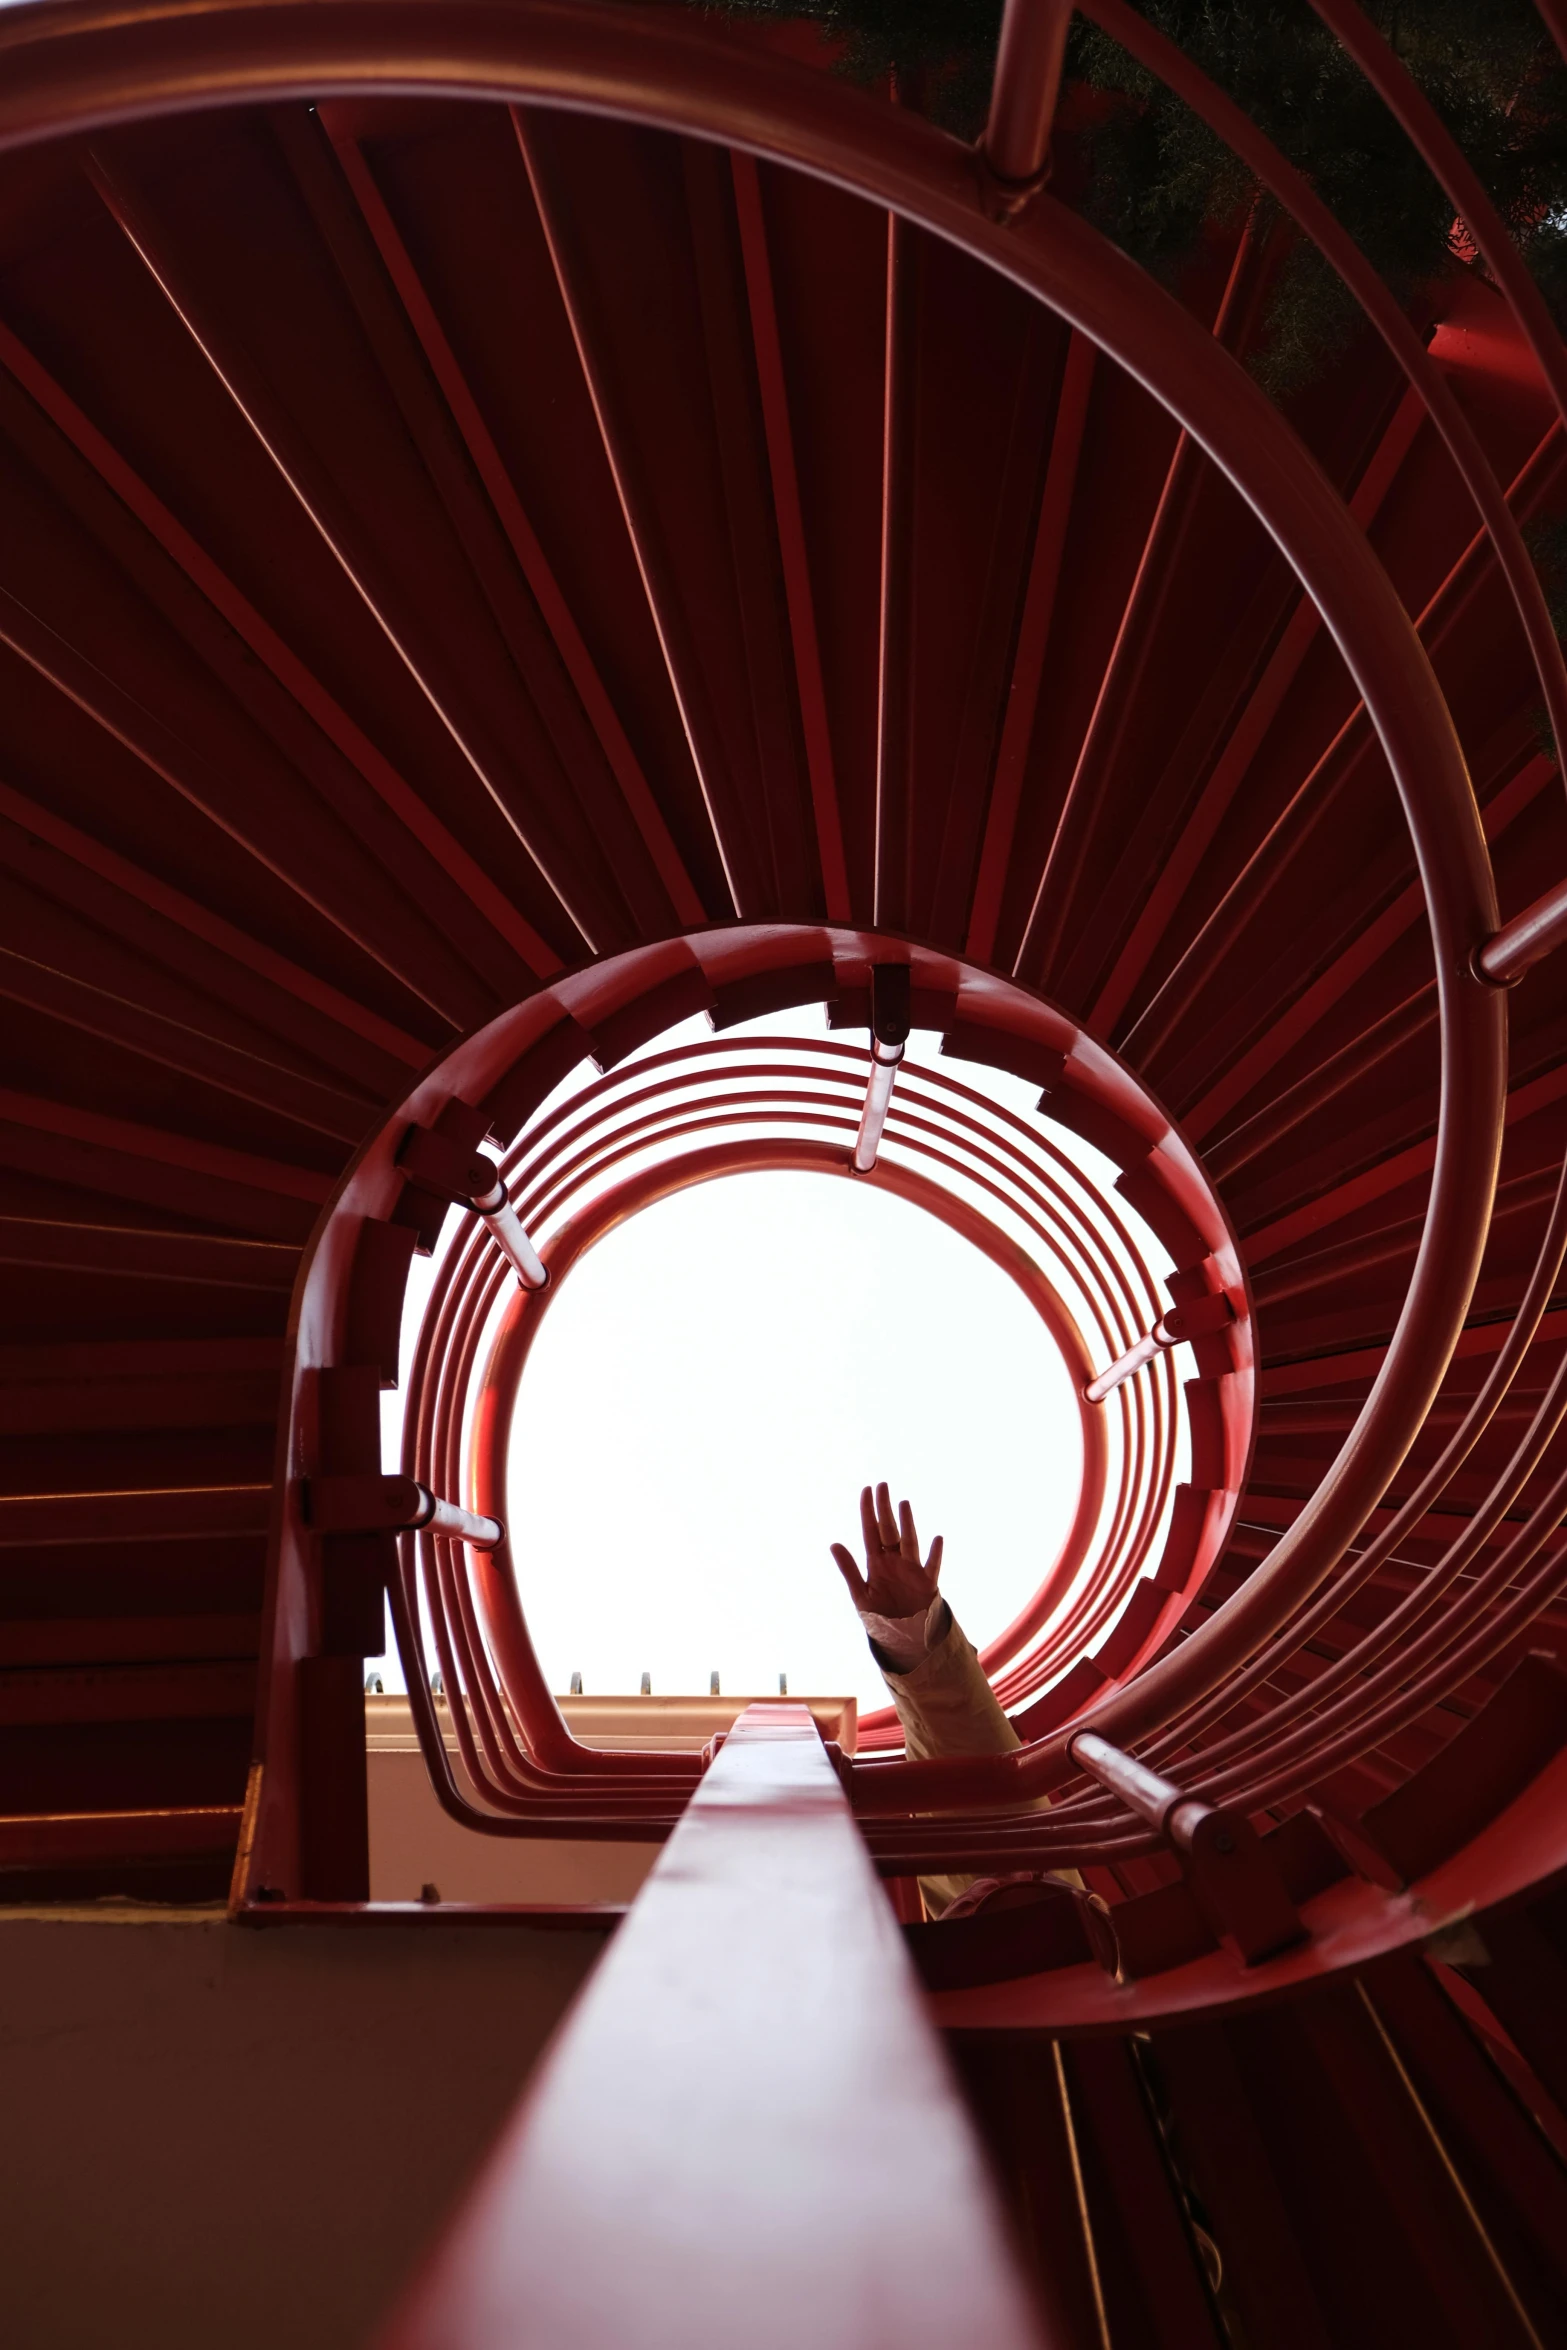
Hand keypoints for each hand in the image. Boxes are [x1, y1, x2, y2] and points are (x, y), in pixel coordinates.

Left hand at [831, 1482, 943, 1620]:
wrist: (902, 1638)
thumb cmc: (880, 1615)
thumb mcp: (860, 1594)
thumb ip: (849, 1569)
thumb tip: (834, 1544)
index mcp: (876, 1563)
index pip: (871, 1531)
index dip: (868, 1511)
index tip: (866, 1490)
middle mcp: (894, 1561)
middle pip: (889, 1530)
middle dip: (885, 1509)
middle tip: (882, 1486)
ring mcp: (911, 1570)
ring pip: (909, 1542)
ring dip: (907, 1524)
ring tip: (903, 1504)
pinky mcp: (927, 1584)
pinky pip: (932, 1567)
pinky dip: (935, 1554)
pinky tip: (937, 1539)